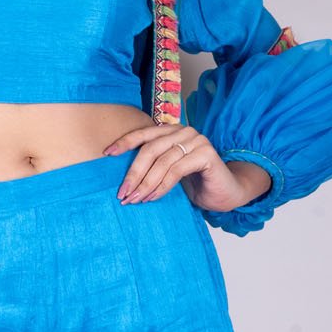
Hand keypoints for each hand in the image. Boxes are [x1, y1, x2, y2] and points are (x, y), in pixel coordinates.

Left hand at [101, 122, 273, 211]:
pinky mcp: (206, 154)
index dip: (124, 143)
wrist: (225, 194)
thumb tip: (122, 177)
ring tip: (135, 199)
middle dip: (133, 173)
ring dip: (145, 183)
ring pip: (161, 161)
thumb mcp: (168, 172)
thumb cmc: (195, 183)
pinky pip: (176, 170)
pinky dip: (161, 186)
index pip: (144, 134)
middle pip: (150, 149)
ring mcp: (197, 140)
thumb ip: (152, 165)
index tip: (106, 154)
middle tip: (122, 193)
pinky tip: (152, 198)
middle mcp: (184, 131)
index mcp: (172, 131)